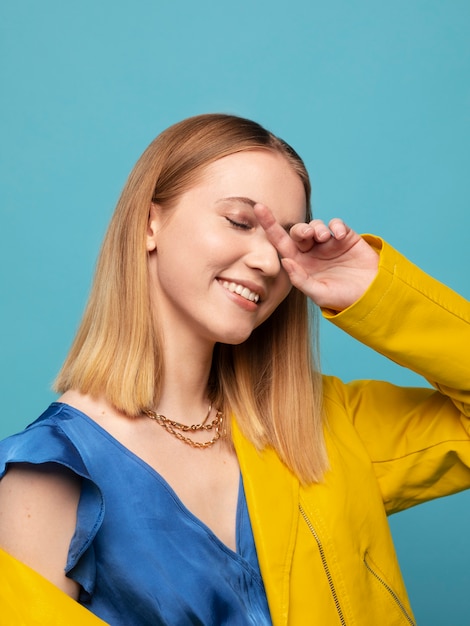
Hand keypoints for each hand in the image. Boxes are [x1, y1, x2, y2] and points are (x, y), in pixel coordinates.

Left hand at [254, 204, 378, 310]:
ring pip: (316, 225)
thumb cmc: (343, 299)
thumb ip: (300, 279)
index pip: (280, 243)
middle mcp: (312, 252)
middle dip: (301, 229)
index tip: (258, 208)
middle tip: (309, 235)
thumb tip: (284, 261)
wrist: (372, 296)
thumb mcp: (319, 293)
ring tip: (324, 238)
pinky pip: (336, 224)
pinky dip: (336, 226)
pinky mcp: (346, 238)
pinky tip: (340, 236)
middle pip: (298, 231)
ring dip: (317, 227)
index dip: (270, 225)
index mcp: (300, 264)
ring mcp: (329, 244)